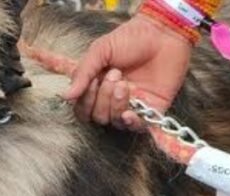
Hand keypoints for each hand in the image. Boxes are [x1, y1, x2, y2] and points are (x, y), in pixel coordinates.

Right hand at [63, 14, 193, 128]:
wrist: (163, 33)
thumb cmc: (131, 38)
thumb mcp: (100, 50)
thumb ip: (82, 73)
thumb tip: (66, 96)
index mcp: (98, 86)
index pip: (83, 108)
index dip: (85, 100)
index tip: (94, 81)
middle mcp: (113, 99)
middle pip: (97, 117)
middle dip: (102, 98)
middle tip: (115, 75)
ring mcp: (132, 105)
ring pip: (114, 121)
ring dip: (115, 104)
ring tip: (124, 83)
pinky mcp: (151, 110)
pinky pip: (136, 127)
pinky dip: (130, 123)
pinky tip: (129, 113)